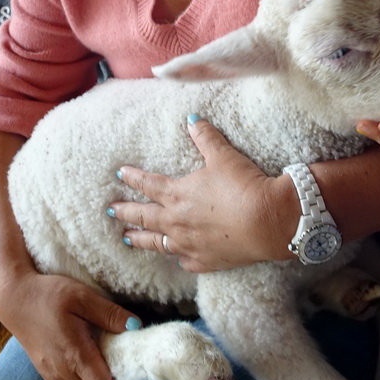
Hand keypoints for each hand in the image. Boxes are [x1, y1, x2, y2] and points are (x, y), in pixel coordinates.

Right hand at [0, 269, 140, 379]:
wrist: (14, 299)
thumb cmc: (49, 295)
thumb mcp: (82, 297)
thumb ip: (110, 314)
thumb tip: (137, 326)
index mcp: (75, 357)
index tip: (132, 363)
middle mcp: (63, 374)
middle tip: (123, 358)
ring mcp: (53, 377)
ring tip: (106, 354)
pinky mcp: (47, 374)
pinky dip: (87, 379)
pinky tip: (89, 355)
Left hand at [111, 116, 287, 272]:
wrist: (268, 221)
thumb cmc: (243, 186)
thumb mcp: (223, 155)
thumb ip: (205, 137)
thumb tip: (192, 118)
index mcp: (178, 194)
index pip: (148, 184)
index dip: (132, 178)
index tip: (119, 174)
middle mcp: (177, 221)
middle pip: (144, 217)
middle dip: (126, 212)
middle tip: (111, 210)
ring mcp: (190, 244)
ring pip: (157, 243)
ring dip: (141, 239)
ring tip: (127, 239)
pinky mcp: (207, 260)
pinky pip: (186, 261)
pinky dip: (179, 257)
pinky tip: (177, 257)